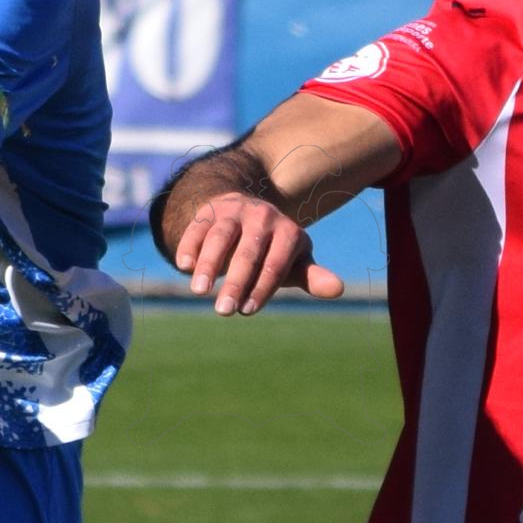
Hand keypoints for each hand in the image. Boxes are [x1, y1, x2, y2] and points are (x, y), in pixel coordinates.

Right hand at [169, 185, 344, 315]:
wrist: (246, 210)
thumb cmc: (273, 249)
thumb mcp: (293, 261)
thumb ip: (312, 277)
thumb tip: (338, 290)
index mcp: (288, 232)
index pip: (276, 264)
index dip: (262, 288)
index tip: (247, 311)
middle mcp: (262, 217)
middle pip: (248, 253)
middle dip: (236, 283)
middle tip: (223, 312)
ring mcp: (234, 211)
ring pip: (220, 237)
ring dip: (209, 264)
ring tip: (198, 292)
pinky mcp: (209, 210)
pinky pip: (197, 228)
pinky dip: (189, 245)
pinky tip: (183, 266)